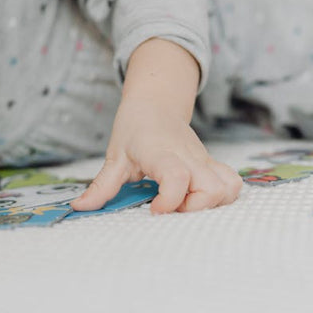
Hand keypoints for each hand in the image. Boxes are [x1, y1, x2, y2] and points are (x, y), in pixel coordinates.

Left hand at [71, 97, 242, 213]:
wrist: (156, 102)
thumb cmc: (135, 127)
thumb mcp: (115, 156)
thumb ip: (102, 186)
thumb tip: (80, 208)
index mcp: (162, 153)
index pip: (177, 177)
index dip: (170, 200)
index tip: (154, 211)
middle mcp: (189, 158)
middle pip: (213, 188)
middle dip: (195, 210)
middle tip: (170, 210)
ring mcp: (204, 161)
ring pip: (229, 186)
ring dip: (212, 204)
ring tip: (185, 206)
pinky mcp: (212, 165)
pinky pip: (232, 183)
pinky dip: (222, 197)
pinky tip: (197, 201)